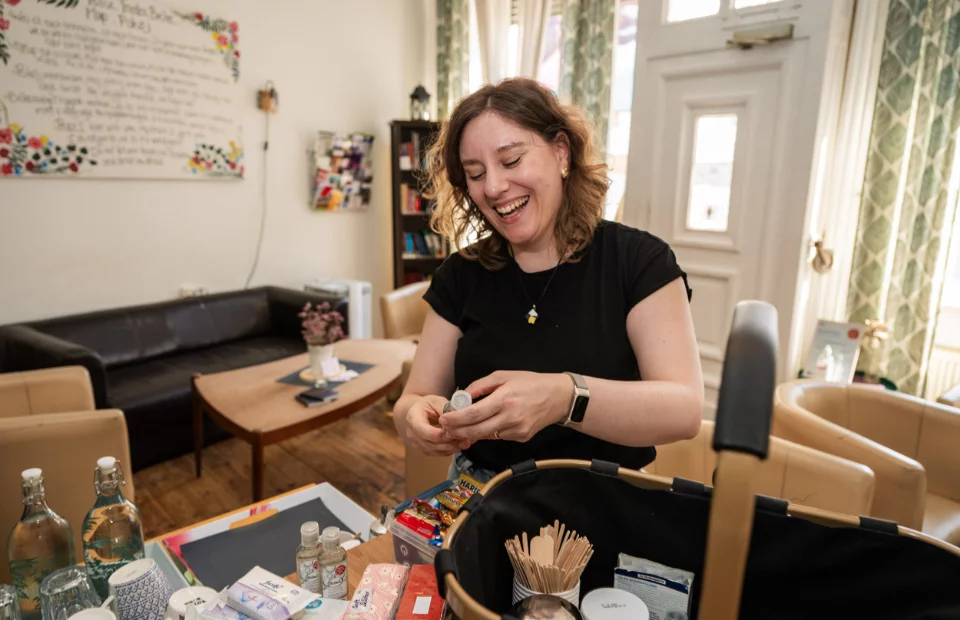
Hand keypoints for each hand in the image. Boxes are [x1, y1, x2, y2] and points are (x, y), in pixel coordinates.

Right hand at [404, 395, 470, 455]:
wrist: (418, 412)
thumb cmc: (428, 405)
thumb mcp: (437, 401)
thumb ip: (445, 409)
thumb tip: (456, 418)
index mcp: (413, 419)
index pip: (426, 432)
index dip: (442, 434)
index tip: (456, 430)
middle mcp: (412, 434)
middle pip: (432, 444)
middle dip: (450, 442)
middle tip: (466, 438)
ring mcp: (417, 444)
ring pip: (437, 451)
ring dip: (452, 447)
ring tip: (466, 442)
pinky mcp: (425, 450)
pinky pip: (439, 453)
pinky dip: (451, 450)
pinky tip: (461, 444)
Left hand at [439, 371, 570, 443]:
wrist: (559, 397)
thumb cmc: (530, 382)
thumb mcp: (504, 376)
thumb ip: (480, 386)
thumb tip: (461, 396)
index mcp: (505, 399)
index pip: (474, 414)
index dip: (456, 419)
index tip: (443, 418)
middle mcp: (510, 418)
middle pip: (476, 430)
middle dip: (457, 430)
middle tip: (445, 427)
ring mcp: (517, 430)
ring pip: (486, 436)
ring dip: (470, 433)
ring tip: (459, 427)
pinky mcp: (521, 437)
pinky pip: (498, 436)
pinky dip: (488, 431)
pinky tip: (484, 424)